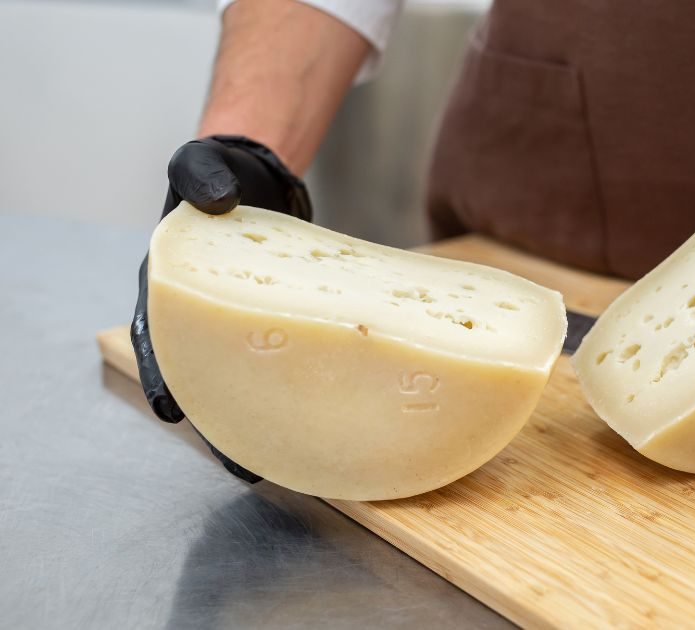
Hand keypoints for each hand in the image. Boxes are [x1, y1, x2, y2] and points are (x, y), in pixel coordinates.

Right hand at [131, 135, 311, 482]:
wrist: (253, 173)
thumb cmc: (216, 171)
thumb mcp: (199, 162)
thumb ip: (200, 175)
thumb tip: (221, 200)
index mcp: (169, 287)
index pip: (156, 339)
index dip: (162, 378)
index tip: (171, 413)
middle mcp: (199, 314)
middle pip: (204, 378)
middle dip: (221, 423)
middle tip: (243, 464)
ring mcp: (238, 322)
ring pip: (244, 379)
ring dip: (262, 419)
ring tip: (289, 459)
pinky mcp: (274, 322)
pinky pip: (283, 360)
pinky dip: (297, 387)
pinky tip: (325, 413)